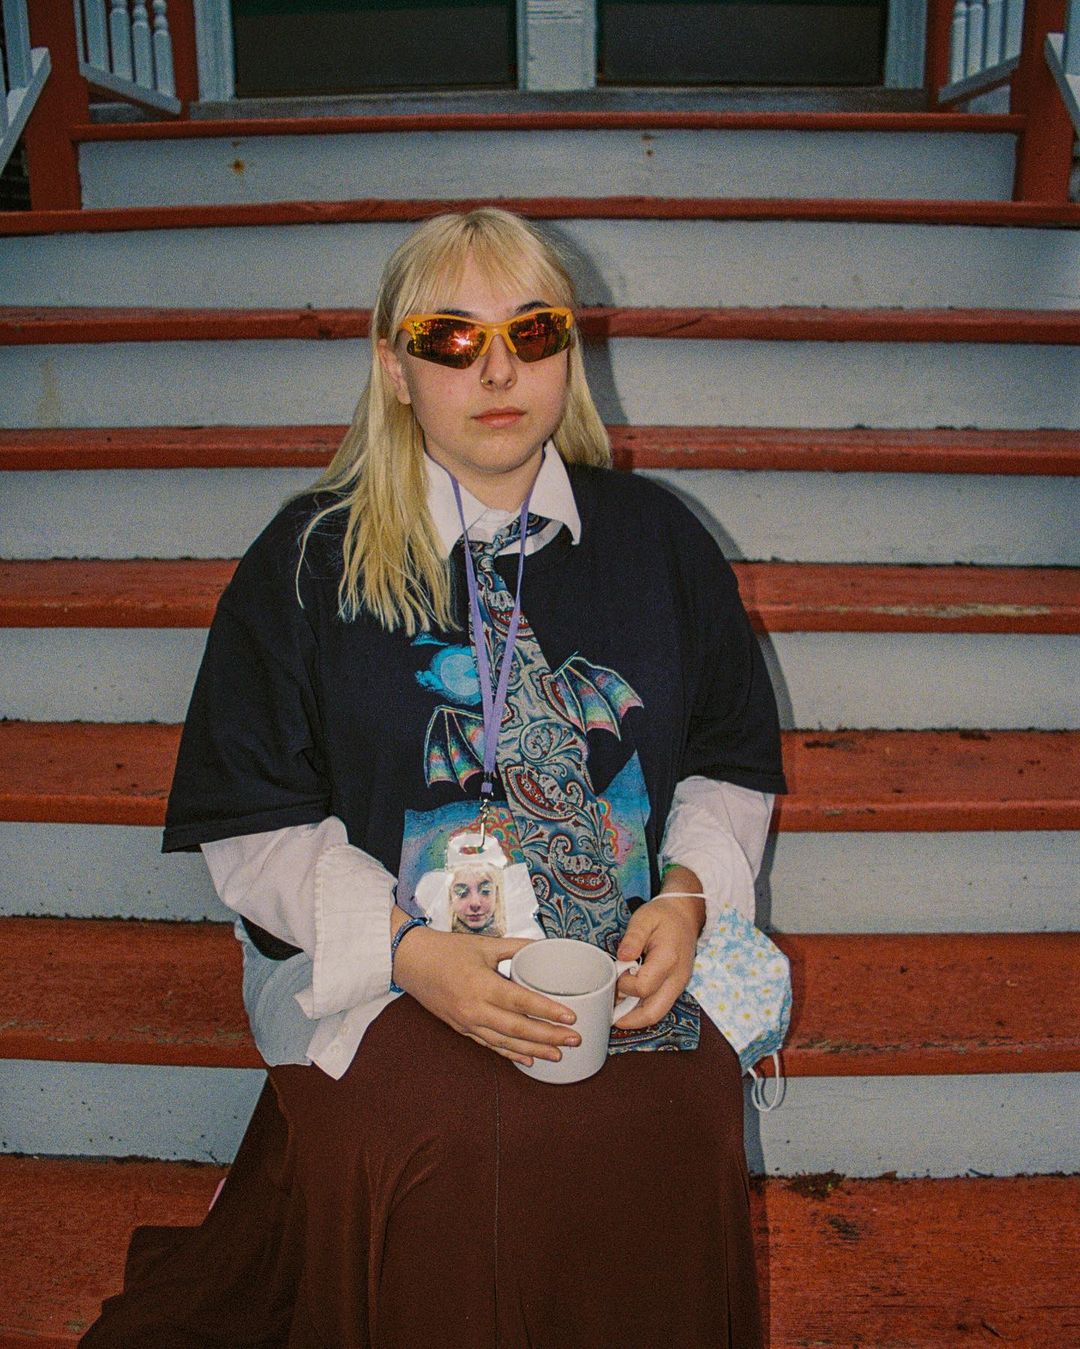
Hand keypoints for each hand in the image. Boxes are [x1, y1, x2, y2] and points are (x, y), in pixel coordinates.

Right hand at [390, 922, 580, 1065]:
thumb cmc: (447, 950)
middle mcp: (475, 1008)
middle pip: (517, 1028)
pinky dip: (510, 1054)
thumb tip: (546, 946)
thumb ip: (517, 947)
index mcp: (481, 984)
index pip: (521, 1002)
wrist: (410, 962)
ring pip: (505, 1043)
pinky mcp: (461, 1029)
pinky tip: (528, 1059)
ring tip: (558, 1054)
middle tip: (574, 1039)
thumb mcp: (484, 944)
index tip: (571, 1017)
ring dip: (534, 1050)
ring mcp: (467, 1022)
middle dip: (548, 1036)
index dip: (547, 1011)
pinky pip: (490, 1045)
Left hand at [612, 890, 704, 1030]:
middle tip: (608, 1012)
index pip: (643, 988)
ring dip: (634, 1017)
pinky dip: (642, 1010)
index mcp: (668, 960)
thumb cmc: (663, 917)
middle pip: (653, 1013)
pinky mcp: (676, 988)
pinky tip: (627, 1003)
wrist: (685, 916)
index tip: (616, 973)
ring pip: (657, 1014)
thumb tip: (621, 957)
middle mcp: (676, 979)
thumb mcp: (644, 919)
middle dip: (628, 1018)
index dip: (624, 985)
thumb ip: (633, 938)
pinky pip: (659, 1007)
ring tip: (615, 1009)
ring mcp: (678, 986)